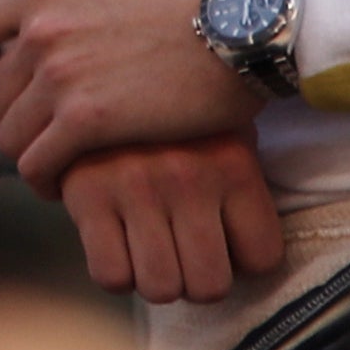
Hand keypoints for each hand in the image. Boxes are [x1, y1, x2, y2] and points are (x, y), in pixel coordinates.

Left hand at [0, 0, 255, 192]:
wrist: (246, 29)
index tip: (0, 85)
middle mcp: (39, 31)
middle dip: (16, 119)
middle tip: (48, 132)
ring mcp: (59, 76)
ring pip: (10, 137)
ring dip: (32, 153)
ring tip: (61, 162)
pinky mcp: (86, 120)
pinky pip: (38, 164)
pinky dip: (47, 180)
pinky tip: (67, 184)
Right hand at [59, 132, 289, 304]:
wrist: (105, 61)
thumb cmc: (175, 111)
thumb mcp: (225, 129)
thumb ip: (240, 183)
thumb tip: (248, 256)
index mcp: (233, 163)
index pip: (261, 259)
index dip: (243, 260)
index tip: (226, 242)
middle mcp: (189, 177)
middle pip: (209, 285)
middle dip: (196, 279)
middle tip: (184, 253)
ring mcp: (136, 186)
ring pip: (160, 287)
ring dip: (156, 278)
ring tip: (151, 248)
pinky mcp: (88, 193)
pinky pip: (110, 275)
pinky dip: (115, 271)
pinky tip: (117, 242)